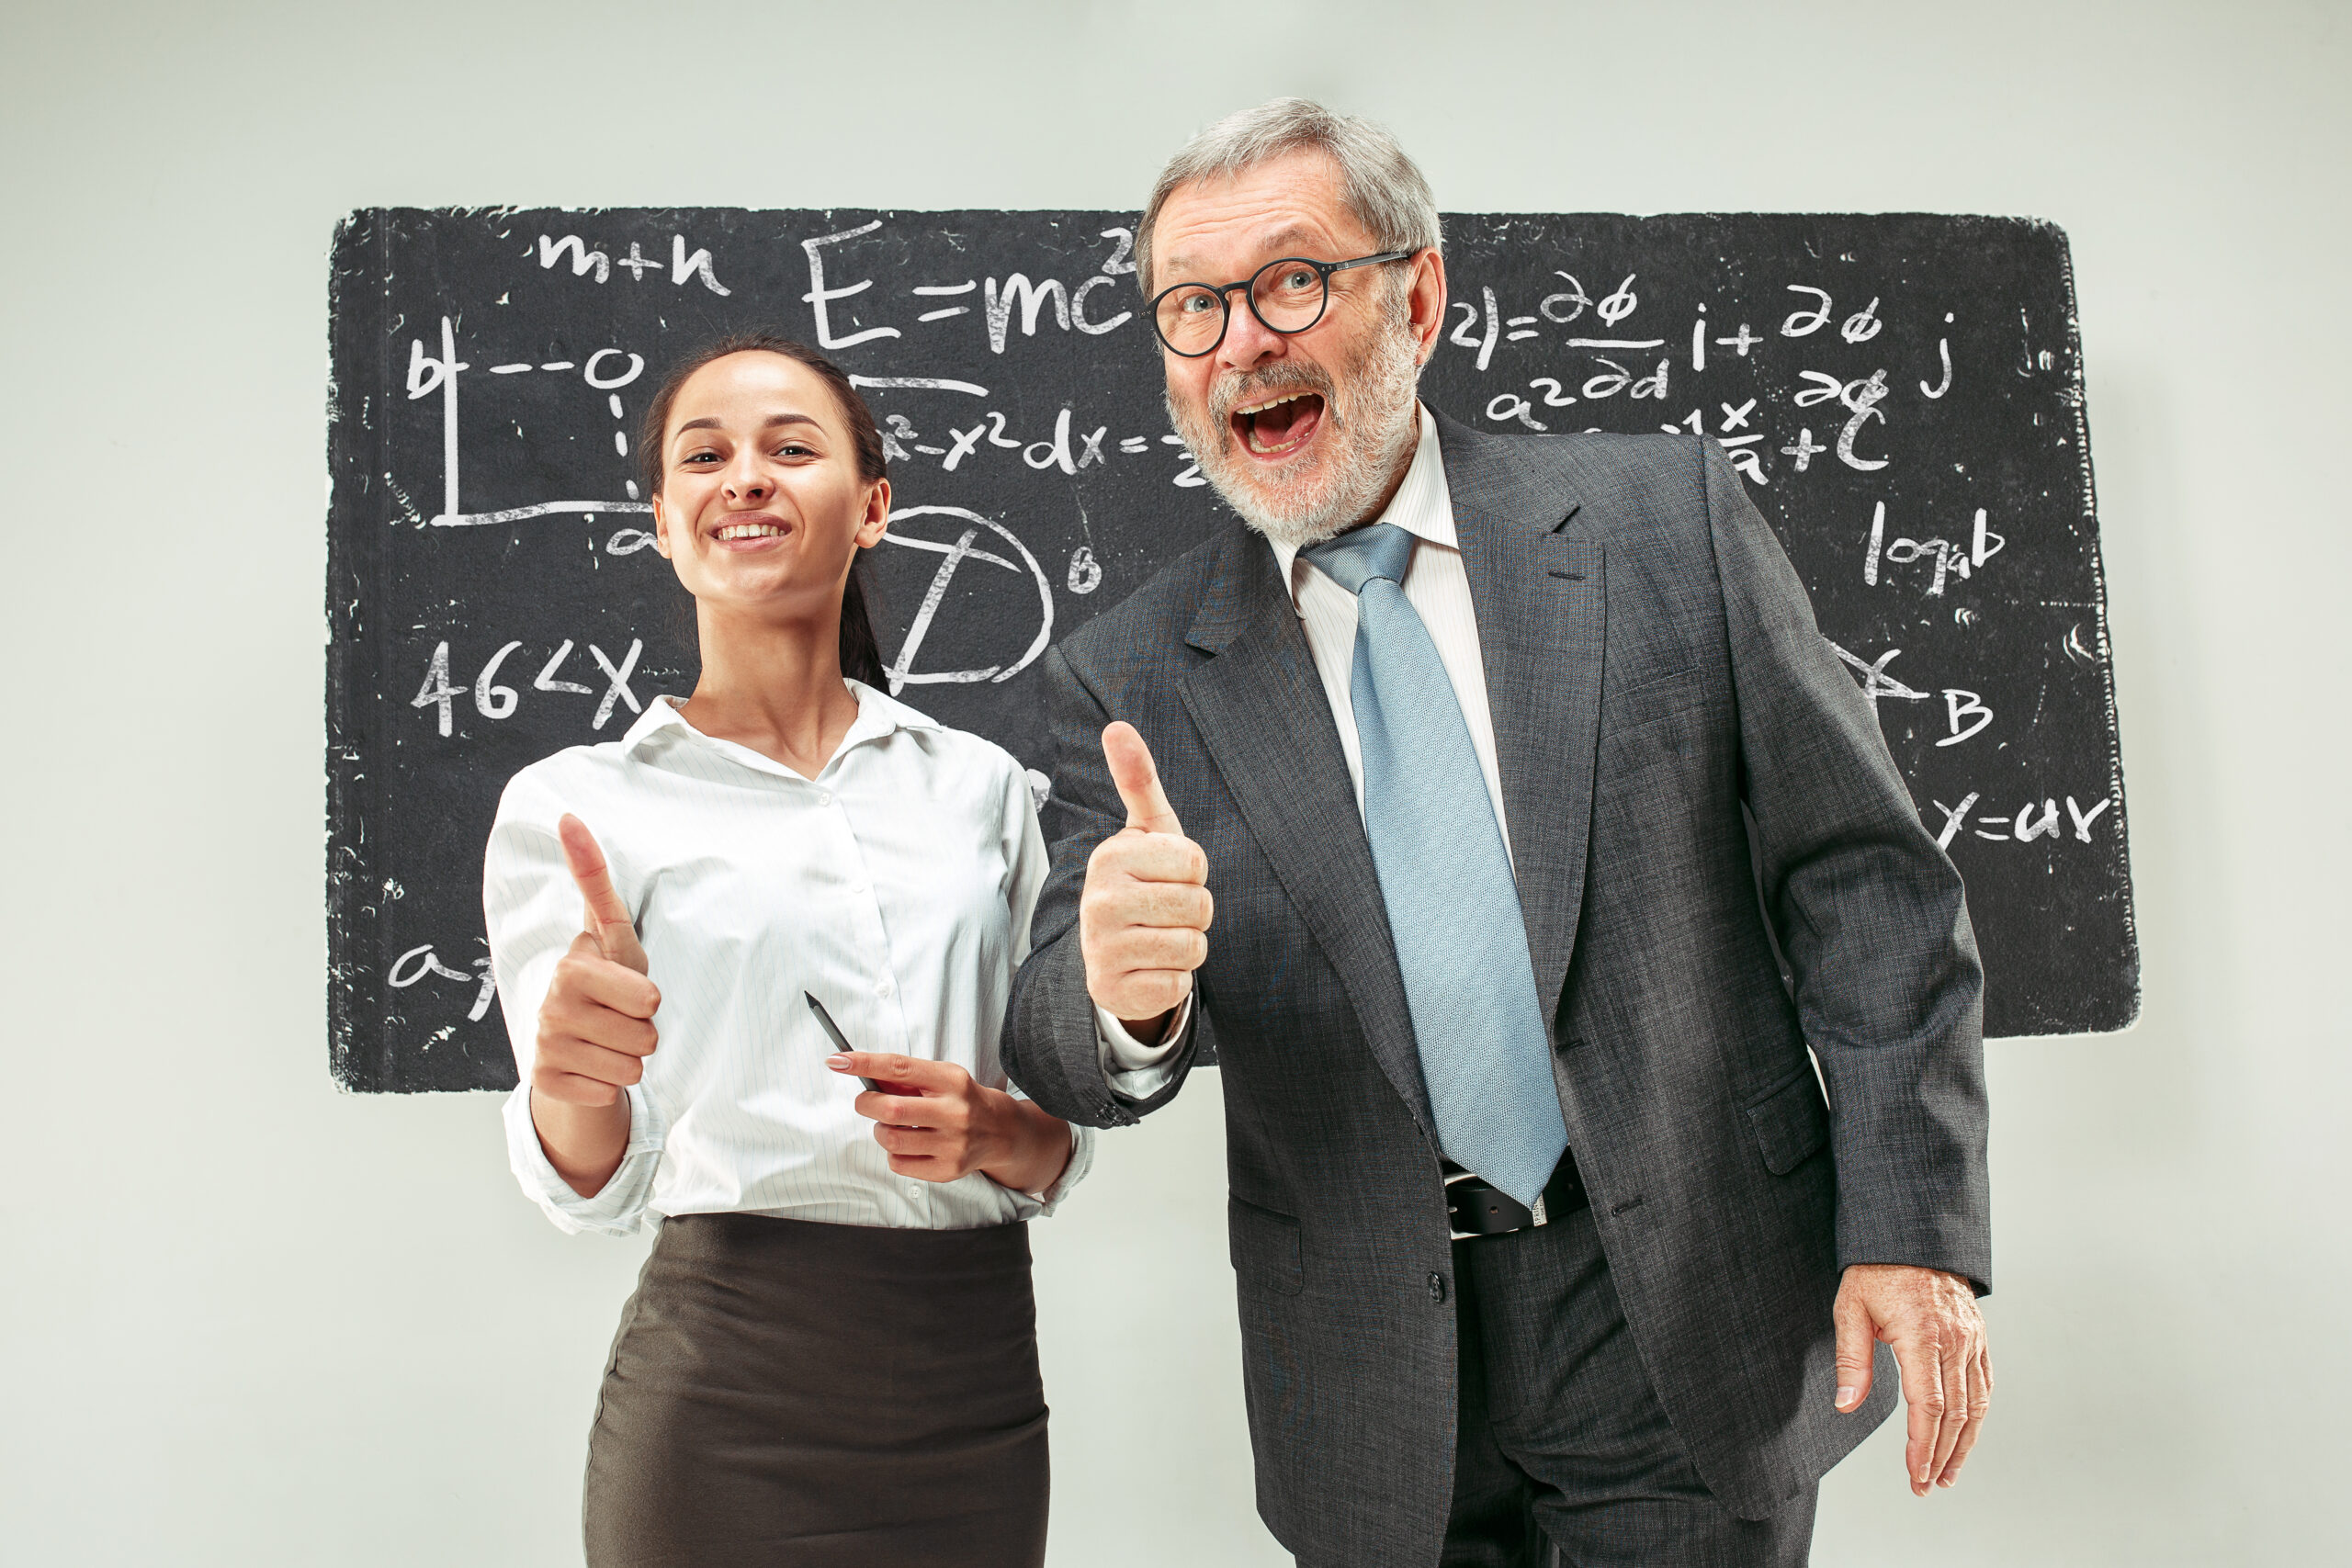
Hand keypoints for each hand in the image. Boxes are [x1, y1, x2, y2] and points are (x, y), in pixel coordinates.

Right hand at [528, 815, 659, 1192]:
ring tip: (610, 1040)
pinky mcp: (546, 1081)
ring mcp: (546, 1044)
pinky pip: (609, 1092)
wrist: (574, 1037)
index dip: (649, 999)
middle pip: (645, 1035)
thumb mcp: (612, 933)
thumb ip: (594, 879)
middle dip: (646, 1030)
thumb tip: (568, 816)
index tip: (636, 993)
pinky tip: (593, 1066)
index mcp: (573, 967)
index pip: (645, 996)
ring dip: (631, 1059)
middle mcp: (553, 1005)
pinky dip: (609, 1084)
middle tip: (624, 1017)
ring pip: (631, 1067)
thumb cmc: (607, 979)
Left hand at [829, 1053, 1073, 1195]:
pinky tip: (908, 1145)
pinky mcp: (948, 1169)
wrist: (1002, 1132)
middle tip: (865, 1103)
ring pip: (891, 1139)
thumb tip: (863, 1073)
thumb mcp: (941, 1078)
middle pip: (891, 1109)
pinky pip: (899, 1164)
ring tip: (891, 1126)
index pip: (900, 1068)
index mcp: (951, 1080)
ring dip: (880, 1131)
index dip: (865, 1063)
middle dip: (866, 1104)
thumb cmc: (961, 1100)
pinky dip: (894, 1154)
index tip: (838, 1060)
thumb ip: (905, 1077)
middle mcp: (955, 1111)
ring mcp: (953, 1143)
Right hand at [1080, 722, 1211, 1037]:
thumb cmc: (1141, 881)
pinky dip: (1174, 979)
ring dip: (1187, 946)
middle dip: (1194, 912)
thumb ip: (1138, 778)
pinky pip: (1179, 985)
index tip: (1167, 875)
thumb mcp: (1147, 831)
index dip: (1194, 872)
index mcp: (1111, 856)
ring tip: (1158, 937)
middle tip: (1164, 911)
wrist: (1110, 952)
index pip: (1196, 863)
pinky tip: (1148, 967)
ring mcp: (1102, 948)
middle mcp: (1099, 901)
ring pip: (1193, 946)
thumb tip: (1117, 726)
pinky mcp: (1113, 989)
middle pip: (1199, 906)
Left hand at [1833, 1263, 1992, 1494]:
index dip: (1923, 1445)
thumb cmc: (1875, 1270)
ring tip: (1947, 1474)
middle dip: (1941, 1455)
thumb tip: (1845, 1406)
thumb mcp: (1851, 1308)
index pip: (1929, 1405)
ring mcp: (1971, 1339)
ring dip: (1964, 1444)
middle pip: (1956, 1413)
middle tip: (1926, 1485)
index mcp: (1922, 1335)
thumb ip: (1851, 1360)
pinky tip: (1965, 1436)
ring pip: (1977, 1404)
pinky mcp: (1978, 1337)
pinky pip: (1984, 1384)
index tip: (1915, 1474)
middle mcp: (1955, 1340)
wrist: (1912, 1235)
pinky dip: (1977, 1416)